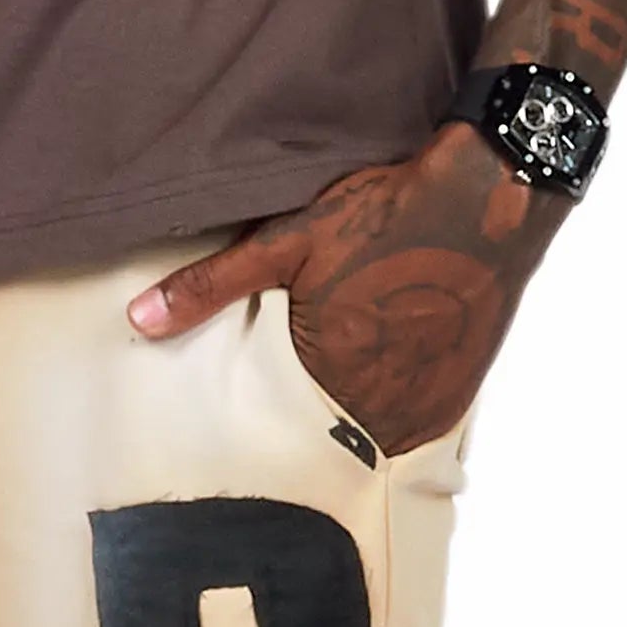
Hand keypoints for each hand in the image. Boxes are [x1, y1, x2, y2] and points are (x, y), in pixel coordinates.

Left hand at [126, 118, 563, 457]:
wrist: (488, 197)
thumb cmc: (387, 215)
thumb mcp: (288, 241)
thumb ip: (211, 288)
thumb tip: (139, 320)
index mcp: (331, 379)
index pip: (280, 425)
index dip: (269, 407)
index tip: (267, 385)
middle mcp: (383, 408)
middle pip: (328, 430)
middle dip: (312, 406)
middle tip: (311, 364)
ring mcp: (428, 403)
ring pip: (373, 427)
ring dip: (358, 405)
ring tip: (353, 359)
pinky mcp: (461, 391)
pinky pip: (414, 418)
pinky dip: (398, 399)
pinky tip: (391, 358)